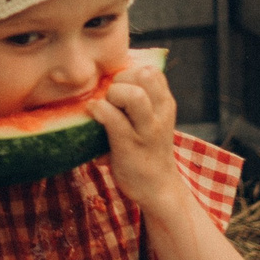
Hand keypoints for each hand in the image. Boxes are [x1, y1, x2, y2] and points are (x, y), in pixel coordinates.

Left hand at [87, 56, 179, 207]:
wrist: (158, 188)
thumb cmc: (147, 149)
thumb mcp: (152, 120)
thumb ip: (137, 101)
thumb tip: (101, 79)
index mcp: (165, 104)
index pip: (152, 70)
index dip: (130, 73)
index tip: (119, 88)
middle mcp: (160, 114)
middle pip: (144, 75)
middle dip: (120, 80)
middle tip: (111, 99)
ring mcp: (147, 131)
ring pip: (134, 95)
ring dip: (113, 95)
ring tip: (106, 107)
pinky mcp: (129, 146)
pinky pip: (113, 118)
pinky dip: (99, 111)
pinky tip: (93, 114)